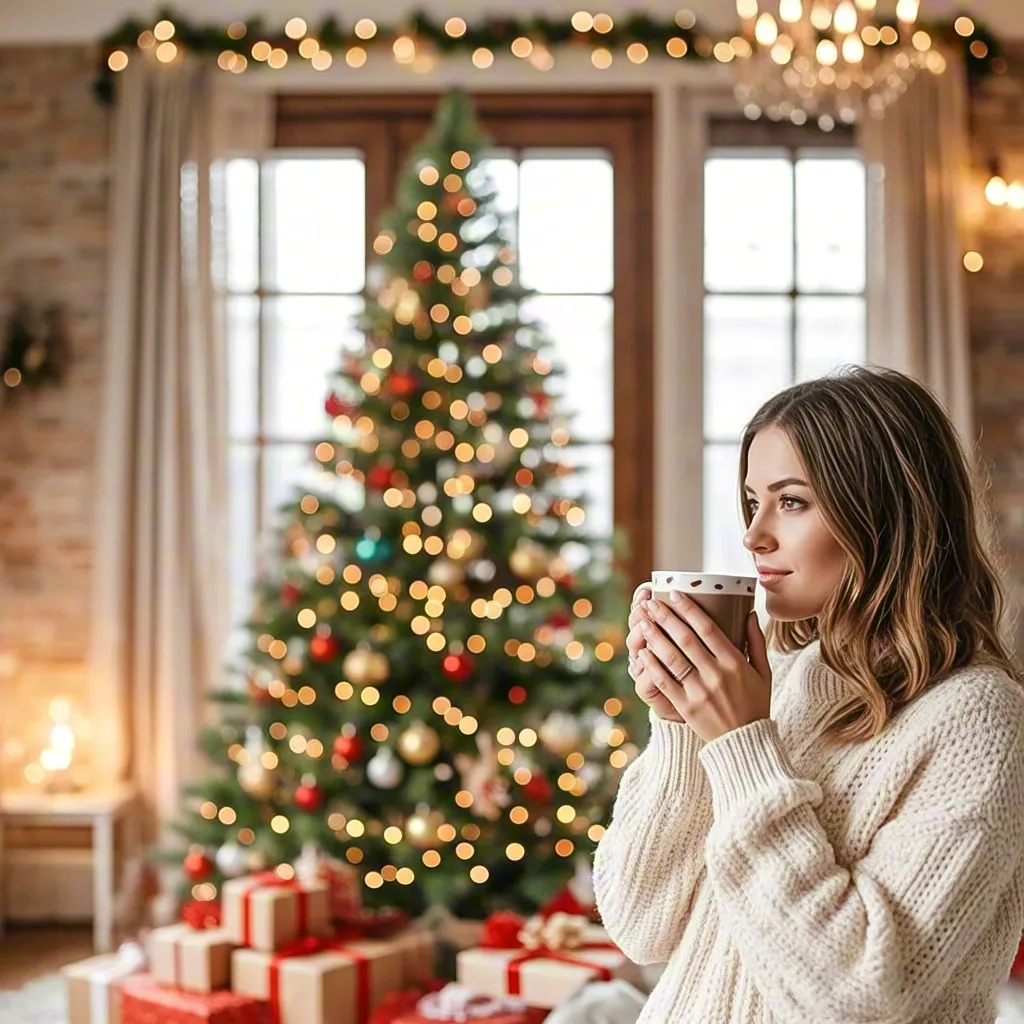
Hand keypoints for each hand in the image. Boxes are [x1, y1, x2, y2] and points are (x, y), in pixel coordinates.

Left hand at [635, 592, 771, 741]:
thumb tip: (749, 613)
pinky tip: (643, 652)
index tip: (675, 594)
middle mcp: (716, 675)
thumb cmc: (755, 704)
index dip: (689, 609)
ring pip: (672, 659)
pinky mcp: (686, 707)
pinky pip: (665, 682)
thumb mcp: (763, 672)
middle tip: (650, 603)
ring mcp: (699, 692)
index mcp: (735, 663)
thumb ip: (756, 642)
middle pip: (686, 640)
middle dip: (666, 618)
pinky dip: (652, 666)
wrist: (746, 744)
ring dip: (655, 637)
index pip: (708, 629)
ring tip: (642, 622)